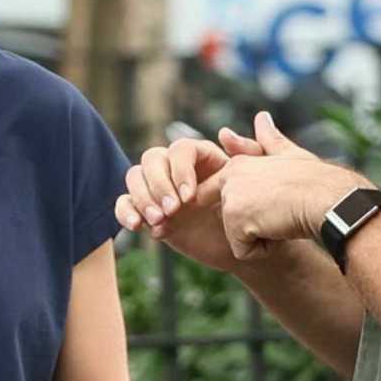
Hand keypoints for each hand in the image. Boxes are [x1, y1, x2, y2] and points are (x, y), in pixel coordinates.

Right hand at [115, 128, 266, 274]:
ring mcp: (159, 189)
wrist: (242, 247)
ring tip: (158, 220)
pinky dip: (125, 212)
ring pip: (135, 177)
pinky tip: (138, 227)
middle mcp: (176, 168)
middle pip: (152, 159)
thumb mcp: (255, 185)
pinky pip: (124, 204)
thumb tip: (224, 132)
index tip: (189, 197)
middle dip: (158, 184)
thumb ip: (248, 154)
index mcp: (200, 156)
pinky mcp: (148, 212)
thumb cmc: (252, 215)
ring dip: (142, 197)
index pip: (179, 149)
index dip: (180, 170)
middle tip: (172, 210)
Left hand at [220, 112, 362, 260]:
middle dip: (257, 224)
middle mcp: (230, 176)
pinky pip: (243, 252)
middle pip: (234, 221)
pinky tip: (280, 231)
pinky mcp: (236, 220)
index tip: (274, 206)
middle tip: (283, 208)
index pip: (228, 196)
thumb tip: (261, 117)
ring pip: (238, 237)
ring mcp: (231, 197)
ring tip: (283, 218)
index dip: (251, 210)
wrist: (329, 198)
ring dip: (262, 237)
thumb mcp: (291, 156)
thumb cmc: (317, 180)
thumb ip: (269, 141)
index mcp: (239, 163)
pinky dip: (264, 250)